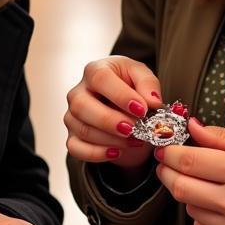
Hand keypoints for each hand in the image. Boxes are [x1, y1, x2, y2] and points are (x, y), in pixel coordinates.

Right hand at [65, 55, 162, 169]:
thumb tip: (152, 101)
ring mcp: (73, 115)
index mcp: (94, 70)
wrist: (123, 105)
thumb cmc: (129, 85)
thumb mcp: (142, 76)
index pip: (100, 79)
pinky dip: (97, 153)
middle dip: (110, 121)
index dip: (120, 95)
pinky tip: (117, 152)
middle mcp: (78, 92)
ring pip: (82, 129)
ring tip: (135, 140)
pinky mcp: (73, 135)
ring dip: (111, 139)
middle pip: (82, 106)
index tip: (141, 109)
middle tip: (134, 129)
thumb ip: (148, 84)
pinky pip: (76, 148)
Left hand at [155, 118, 224, 224]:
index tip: (165, 146)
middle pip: (179, 187)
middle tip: (168, 163)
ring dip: (187, 193)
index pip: (187, 160)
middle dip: (168, 172)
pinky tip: (217, 204)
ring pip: (189, 208)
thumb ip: (224, 136)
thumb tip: (192, 126)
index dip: (169, 152)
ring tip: (202, 182)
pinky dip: (202, 214)